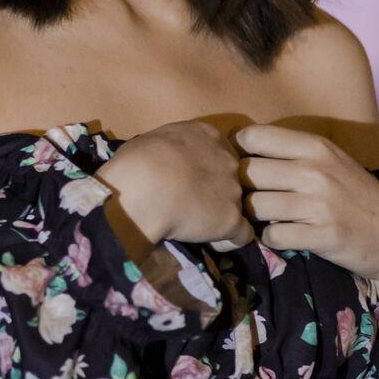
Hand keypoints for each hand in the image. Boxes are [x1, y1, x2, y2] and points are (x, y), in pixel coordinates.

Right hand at [96, 120, 255, 248]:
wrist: (143, 190)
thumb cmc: (136, 163)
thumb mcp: (152, 142)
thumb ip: (170, 150)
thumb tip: (164, 162)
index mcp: (208, 136)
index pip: (220, 153)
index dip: (207, 170)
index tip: (191, 182)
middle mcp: (228, 159)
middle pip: (232, 177)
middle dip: (217, 191)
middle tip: (192, 204)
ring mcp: (233, 189)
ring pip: (236, 206)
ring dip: (221, 216)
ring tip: (196, 227)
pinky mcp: (232, 218)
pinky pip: (242, 235)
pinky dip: (230, 240)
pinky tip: (214, 242)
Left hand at [232, 121, 378, 298]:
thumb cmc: (356, 195)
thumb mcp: (331, 160)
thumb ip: (292, 151)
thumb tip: (239, 143)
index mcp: (316, 147)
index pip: (254, 137)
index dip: (240, 152)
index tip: (246, 165)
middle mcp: (316, 171)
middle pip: (248, 173)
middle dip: (243, 188)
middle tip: (253, 198)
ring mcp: (319, 204)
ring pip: (255, 206)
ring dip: (255, 217)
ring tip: (267, 218)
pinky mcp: (322, 235)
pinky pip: (272, 236)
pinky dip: (271, 239)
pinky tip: (283, 235)